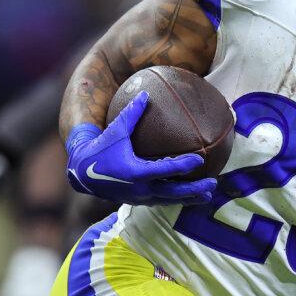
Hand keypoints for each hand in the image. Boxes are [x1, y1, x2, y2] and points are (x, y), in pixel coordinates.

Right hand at [65, 91, 214, 205]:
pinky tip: (193, 196)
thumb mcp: (115, 131)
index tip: (199, 160)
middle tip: (213, 183)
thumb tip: (146, 93)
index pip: (163, 170)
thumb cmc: (101, 148)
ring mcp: (140, 198)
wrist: (82, 174)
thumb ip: (131, 113)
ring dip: (189, 198)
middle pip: (172, 192)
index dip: (182, 165)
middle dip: (194, 190)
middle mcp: (139, 189)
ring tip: (208, 196)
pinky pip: (163, 201)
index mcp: (134, 172)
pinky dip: (178, 199)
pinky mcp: (140, 201)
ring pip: (169, 200)